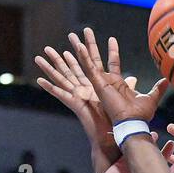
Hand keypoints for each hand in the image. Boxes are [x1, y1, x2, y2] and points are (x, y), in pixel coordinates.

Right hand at [34, 45, 135, 165]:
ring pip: (62, 77)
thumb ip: (129, 87)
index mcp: (98, 86)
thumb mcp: (128, 98)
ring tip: (40, 54)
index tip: (83, 36)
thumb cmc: (120, 121)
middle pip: (74, 66)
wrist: (116, 136)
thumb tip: (134, 79)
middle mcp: (85, 89)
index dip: (89, 48)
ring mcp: (79, 96)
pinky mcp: (75, 104)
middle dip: (67, 51)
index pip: (92, 63)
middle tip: (63, 37)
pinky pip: (60, 94)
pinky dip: (49, 87)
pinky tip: (39, 80)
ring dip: (51, 66)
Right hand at [70, 28, 167, 125]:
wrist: (133, 123)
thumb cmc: (140, 115)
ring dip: (81, 49)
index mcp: (117, 84)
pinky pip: (89, 69)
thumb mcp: (150, 97)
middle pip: (96, 59)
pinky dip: (83, 58)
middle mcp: (106, 82)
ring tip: (73, 36)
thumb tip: (167, 81)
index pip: (113, 63)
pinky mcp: (98, 85)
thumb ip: (157, 88)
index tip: (112, 39)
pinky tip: (79, 47)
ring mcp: (100, 83)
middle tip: (86, 31)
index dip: (112, 51)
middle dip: (91, 45)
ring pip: (87, 62)